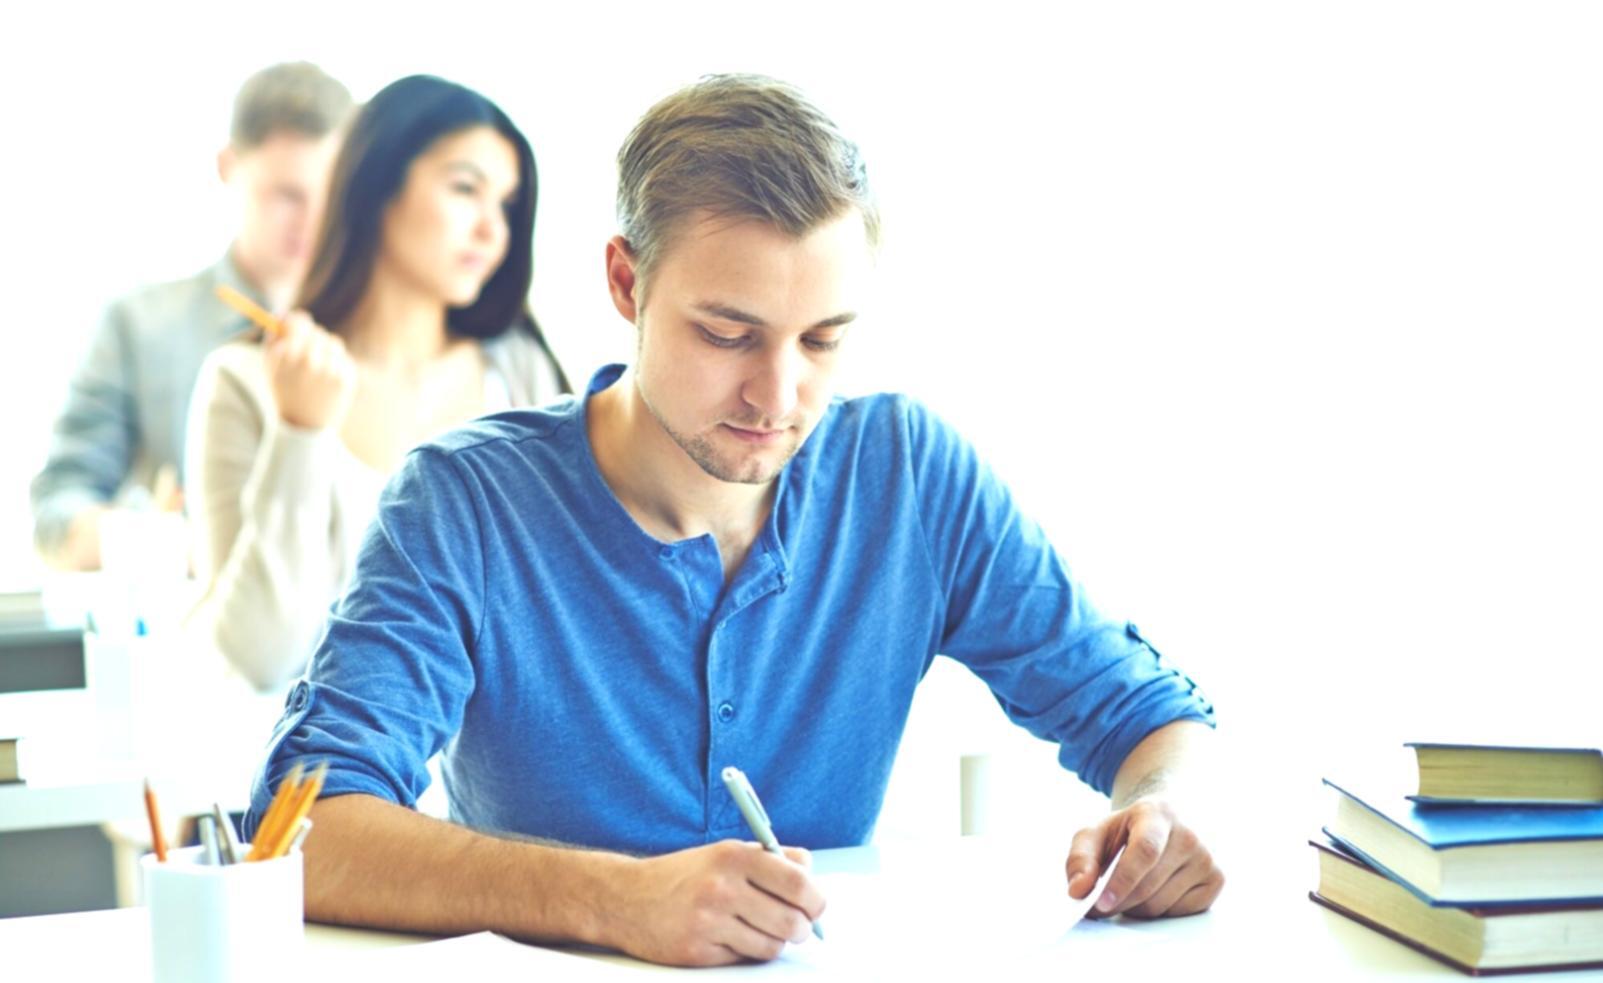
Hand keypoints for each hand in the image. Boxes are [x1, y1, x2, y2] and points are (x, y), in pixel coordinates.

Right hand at [263, 310, 356, 430]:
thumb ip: (273, 339)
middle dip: (311, 337)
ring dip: (325, 350)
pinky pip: (343, 358)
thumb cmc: (285, 393)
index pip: (296, 323)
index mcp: (285, 357)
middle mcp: (307, 361)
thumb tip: (282, 314)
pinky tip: (327, 382)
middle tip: (308, 346)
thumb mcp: (271, 368)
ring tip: (317, 370)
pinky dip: (336, 365)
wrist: (304, 428)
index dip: (296, 321)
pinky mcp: (346, 378)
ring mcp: (329, 369)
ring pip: (332, 342)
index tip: (297, 322)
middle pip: (315, 331)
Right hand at [604, 839, 824, 966]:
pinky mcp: (698, 951)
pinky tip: (730, 937)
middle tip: (797, 926)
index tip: (815, 905)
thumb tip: (811, 873)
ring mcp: (709, 921)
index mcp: (735, 856)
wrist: (626, 898)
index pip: (798, 882)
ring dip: (774, 941)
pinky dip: (746, 951)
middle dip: (802, 928)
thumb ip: (770, 858)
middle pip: (792, 921)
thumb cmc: (684, 875)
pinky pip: (745, 958)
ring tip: (760, 929)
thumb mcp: (725, 852)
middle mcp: (723, 887)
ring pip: (772, 946)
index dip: (816, 899)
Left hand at [1066, 797, 1223, 918]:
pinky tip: (1155, 890)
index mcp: (1157, 814)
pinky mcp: (1217, 880)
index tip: (1101, 903)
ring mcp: (1207, 858)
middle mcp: (1189, 835)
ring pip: (1160, 905)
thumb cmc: (1127, 830)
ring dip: (1135, 907)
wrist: (1171, 818)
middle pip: (1148, 886)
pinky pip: (1178, 913)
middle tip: (1100, 902)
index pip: (1144, 852)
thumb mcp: (1097, 832)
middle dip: (1118, 901)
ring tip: (1130, 889)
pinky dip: (1158, 911)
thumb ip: (1080, 859)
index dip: (1122, 880)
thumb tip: (1077, 891)